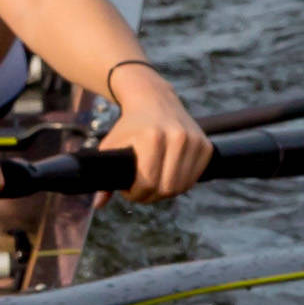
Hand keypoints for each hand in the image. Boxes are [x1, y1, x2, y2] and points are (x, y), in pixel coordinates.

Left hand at [101, 65, 211, 201]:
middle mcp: (177, 137)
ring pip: (182, 186)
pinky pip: (194, 178)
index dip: (135, 194)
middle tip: (141, 190)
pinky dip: (181, 183)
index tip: (129, 191)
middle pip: (166, 189)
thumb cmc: (129, 126)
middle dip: (150, 196)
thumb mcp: (111, 146)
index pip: (147, 183)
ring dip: (166, 191)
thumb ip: (105, 177)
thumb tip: (98, 204)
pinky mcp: (205, 145)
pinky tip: (168, 175)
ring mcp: (194, 140)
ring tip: (153, 182)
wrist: (154, 100)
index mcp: (152, 138)